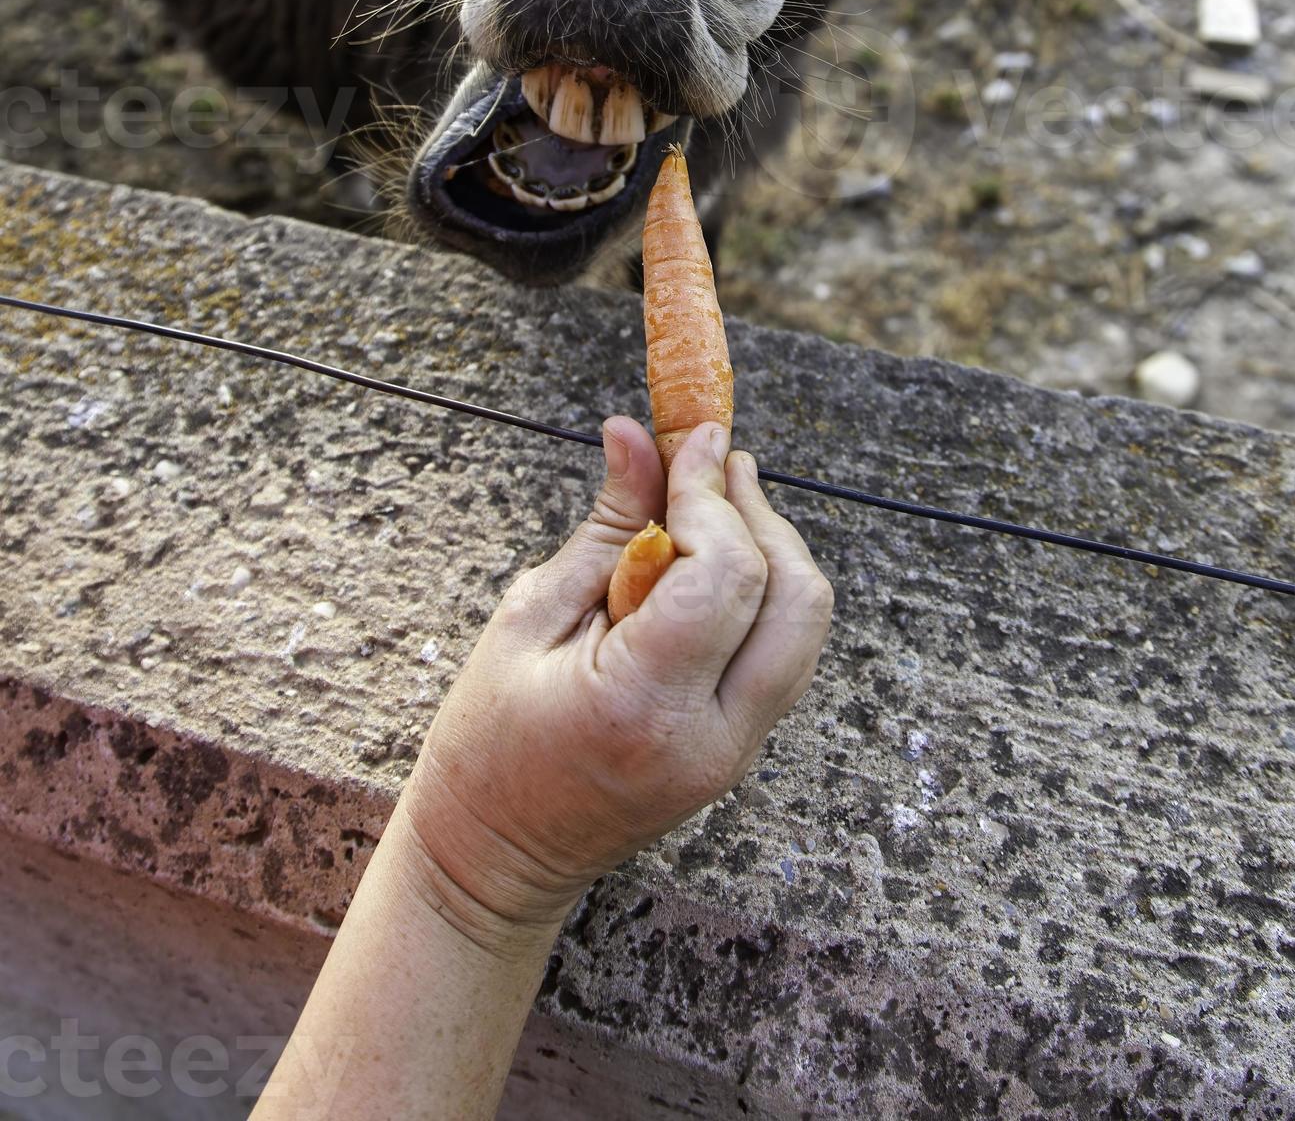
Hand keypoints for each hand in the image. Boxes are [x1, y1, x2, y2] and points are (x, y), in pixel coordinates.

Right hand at [397, 418, 833, 948]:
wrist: (495, 862)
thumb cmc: (486, 744)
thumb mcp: (528, 618)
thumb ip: (604, 526)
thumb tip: (637, 434)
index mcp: (643, 705)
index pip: (726, 577)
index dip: (714, 494)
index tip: (692, 438)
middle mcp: (711, 738)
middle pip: (796, 600)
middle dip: (762, 516)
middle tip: (715, 465)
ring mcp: (736, 755)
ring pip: (804, 626)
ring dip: (772, 551)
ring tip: (711, 506)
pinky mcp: (741, 754)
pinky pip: (784, 654)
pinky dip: (762, 594)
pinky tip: (708, 565)